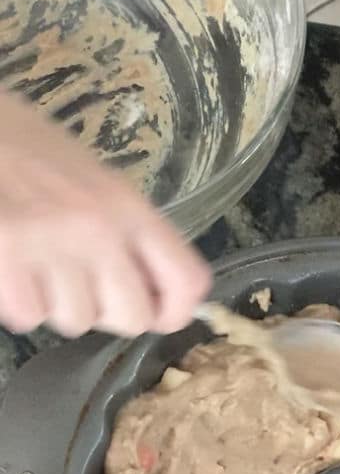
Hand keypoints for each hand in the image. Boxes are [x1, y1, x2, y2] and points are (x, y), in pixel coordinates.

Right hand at [0, 91, 209, 337]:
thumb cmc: (27, 151)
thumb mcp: (95, 182)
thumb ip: (130, 235)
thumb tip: (155, 295)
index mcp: (130, 207)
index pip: (188, 281)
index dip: (176, 311)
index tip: (158, 314)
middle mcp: (100, 229)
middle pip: (134, 318)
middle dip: (107, 313)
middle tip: (82, 285)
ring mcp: (53, 245)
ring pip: (77, 322)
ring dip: (56, 304)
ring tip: (38, 264)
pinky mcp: (8, 257)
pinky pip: (30, 317)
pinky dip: (18, 303)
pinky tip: (12, 269)